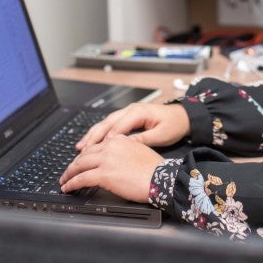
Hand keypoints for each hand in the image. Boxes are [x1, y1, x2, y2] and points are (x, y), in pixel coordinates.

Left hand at [59, 135, 161, 202]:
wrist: (161, 178)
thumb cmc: (154, 169)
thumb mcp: (139, 150)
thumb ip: (125, 150)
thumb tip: (115, 158)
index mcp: (119, 139)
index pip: (96, 146)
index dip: (85, 155)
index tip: (80, 161)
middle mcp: (110, 146)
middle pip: (85, 154)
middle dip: (74, 164)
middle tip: (68, 171)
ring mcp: (106, 160)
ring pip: (79, 165)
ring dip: (69, 174)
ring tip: (64, 180)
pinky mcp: (103, 174)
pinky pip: (81, 179)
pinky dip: (71, 183)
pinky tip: (68, 187)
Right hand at [75, 103, 190, 149]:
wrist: (182, 117)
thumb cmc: (173, 125)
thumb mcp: (161, 135)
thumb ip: (143, 139)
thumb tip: (125, 145)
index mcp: (138, 112)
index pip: (118, 127)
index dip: (107, 140)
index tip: (97, 152)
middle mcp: (130, 110)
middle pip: (107, 123)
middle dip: (93, 137)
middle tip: (81, 151)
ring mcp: (127, 112)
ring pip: (105, 123)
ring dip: (92, 135)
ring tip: (80, 147)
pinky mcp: (127, 117)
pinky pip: (109, 125)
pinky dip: (99, 133)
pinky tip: (91, 142)